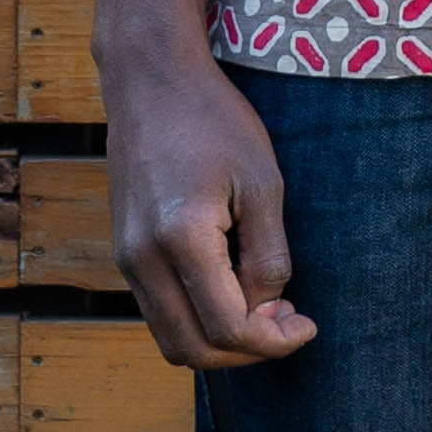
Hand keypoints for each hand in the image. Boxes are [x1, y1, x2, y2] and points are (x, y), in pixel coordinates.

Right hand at [101, 35, 316, 370]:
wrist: (150, 79)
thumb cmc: (214, 120)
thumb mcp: (263, 182)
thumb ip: (269, 254)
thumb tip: (266, 308)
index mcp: (180, 239)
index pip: (227, 328)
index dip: (274, 342)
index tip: (307, 324)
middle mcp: (141, 258)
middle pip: (192, 351)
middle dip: (247, 353)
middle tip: (287, 323)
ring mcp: (125, 257)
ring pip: (170, 338)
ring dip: (220, 341)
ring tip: (264, 306)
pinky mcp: (124, 251)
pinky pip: (160, 310)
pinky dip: (197, 318)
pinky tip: (233, 287)